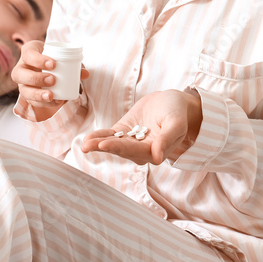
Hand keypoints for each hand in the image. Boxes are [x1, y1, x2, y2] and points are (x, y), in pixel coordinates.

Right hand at [11, 40, 88, 121]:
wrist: (45, 64)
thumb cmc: (52, 56)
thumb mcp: (59, 55)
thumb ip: (72, 62)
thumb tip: (85, 73)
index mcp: (27, 53)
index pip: (28, 54)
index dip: (38, 60)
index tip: (54, 64)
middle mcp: (21, 68)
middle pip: (19, 74)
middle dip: (36, 79)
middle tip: (53, 80)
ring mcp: (22, 83)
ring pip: (23, 91)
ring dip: (37, 94)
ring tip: (51, 96)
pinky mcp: (27, 94)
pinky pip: (32, 101)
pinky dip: (44, 103)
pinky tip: (56, 102)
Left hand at [80, 89, 202, 164]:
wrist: (172, 103)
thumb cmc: (177, 113)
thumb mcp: (176, 124)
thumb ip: (166, 140)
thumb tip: (158, 158)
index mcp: (155, 152)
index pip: (134, 151)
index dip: (119, 148)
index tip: (104, 145)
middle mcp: (141, 151)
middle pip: (120, 149)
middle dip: (104, 147)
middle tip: (88, 146)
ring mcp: (131, 142)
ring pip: (113, 144)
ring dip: (98, 144)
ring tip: (84, 144)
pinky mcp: (124, 132)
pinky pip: (110, 136)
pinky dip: (99, 136)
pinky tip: (88, 138)